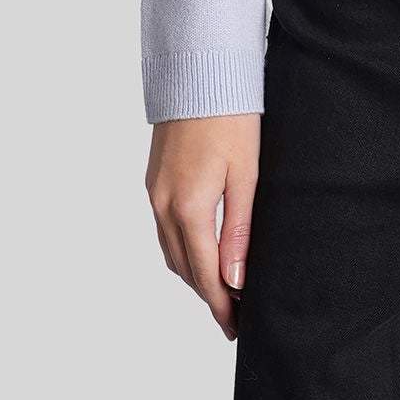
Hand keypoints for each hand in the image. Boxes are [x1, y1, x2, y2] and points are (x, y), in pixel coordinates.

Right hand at [146, 113, 259, 339]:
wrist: (198, 72)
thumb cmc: (230, 116)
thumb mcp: (247, 174)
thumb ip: (239, 230)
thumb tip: (235, 279)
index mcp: (189, 207)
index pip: (205, 274)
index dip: (221, 305)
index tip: (237, 326)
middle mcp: (163, 205)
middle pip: (184, 269)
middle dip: (208, 296)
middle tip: (233, 317)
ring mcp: (154, 193)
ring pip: (170, 252)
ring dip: (194, 276)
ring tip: (221, 292)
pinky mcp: (153, 181)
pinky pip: (164, 231)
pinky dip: (181, 251)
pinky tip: (200, 254)